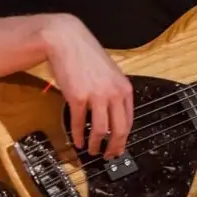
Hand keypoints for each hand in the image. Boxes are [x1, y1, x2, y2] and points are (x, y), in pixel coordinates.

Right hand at [41, 13, 133, 158]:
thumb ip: (115, 92)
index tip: (119, 147)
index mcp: (124, 88)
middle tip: (108, 156)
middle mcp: (113, 93)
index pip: (129, 121)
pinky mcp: (78, 97)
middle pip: (118, 130)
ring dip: (95, 145)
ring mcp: (96, 96)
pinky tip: (78, 141)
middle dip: (114, 147)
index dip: (124, 138)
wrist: (68, 41)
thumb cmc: (87, 55)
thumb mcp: (110, 73)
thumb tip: (115, 115)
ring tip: (91, 150)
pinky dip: (79, 136)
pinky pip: (80, 123)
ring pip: (100, 130)